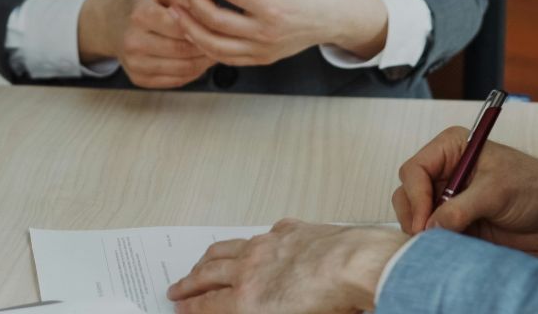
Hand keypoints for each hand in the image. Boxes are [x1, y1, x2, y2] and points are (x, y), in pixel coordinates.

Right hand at [77, 0, 214, 87]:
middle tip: (225, 40)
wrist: (112, 25)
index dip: (203, 26)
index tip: (220, 24)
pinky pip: (176, 80)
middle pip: (182, 50)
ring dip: (204, 62)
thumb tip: (211, 4)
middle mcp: (133, 42)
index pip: (180, 26)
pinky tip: (201, 61)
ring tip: (217, 51)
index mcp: (140, 15)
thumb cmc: (141, 6)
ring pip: (183, 69)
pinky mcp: (139, 79)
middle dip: (208, 46)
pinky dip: (194, 73)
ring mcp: (135, 64)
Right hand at [167, 220, 405, 313]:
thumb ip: (261, 313)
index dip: (190, 307)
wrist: (359, 265)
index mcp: (249, 299)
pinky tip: (252, 244)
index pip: (207, 305)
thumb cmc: (334, 302)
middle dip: (189, 283)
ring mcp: (269, 245)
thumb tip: (245, 308)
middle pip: (209, 275)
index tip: (179, 307)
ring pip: (228, 249)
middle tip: (178, 289)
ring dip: (209, 259)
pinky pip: (261, 234)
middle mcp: (251, 268)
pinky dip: (249, 242)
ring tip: (201, 264)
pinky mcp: (290, 231)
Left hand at [168, 0, 388, 66]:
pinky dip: (206, 45)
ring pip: (214, 46)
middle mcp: (266, 33)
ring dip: (190, 27)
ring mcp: (263, 50)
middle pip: (215, 20)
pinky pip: (226, 58)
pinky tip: (194, 29)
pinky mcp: (263, 59)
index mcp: (273, 7)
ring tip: (177, 8)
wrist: (338, 17)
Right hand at [393, 126, 537, 250]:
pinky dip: (436, 242)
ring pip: (417, 215)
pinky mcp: (458, 220)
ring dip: (424, 230)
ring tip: (442, 242)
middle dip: (414, 215)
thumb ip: (461, 208)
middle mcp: (446, 171)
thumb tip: (431, 225)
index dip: (415, 196)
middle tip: (426, 237)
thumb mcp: (497, 192)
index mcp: (452, 148)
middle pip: (408, 193)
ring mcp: (450, 197)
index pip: (414, 170)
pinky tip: (449, 247)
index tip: (424, 221)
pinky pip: (435, 232)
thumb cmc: (537, 187)